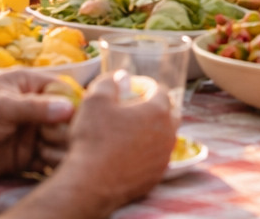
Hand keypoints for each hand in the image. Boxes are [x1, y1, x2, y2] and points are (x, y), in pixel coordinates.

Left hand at [0, 69, 78, 183]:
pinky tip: (54, 166)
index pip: (64, 90)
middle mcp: (37, 108)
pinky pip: (49, 158)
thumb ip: (34, 107)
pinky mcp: (29, 155)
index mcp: (31, 85)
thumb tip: (69, 109)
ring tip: (58, 154)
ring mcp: (33, 132)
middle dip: (69, 129)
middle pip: (67, 117)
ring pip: (60, 139)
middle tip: (63, 139)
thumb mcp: (1, 106)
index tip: (80, 118)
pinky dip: (54, 163)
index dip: (75, 104)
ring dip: (63, 147)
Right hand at [43, 71, 177, 215]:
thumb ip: (110, 82)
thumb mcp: (95, 100)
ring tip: (133, 130)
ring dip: (153, 130)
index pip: (160, 90)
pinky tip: (131, 152)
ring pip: (165, 137)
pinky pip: (157, 158)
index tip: (132, 87)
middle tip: (136, 107)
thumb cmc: (93, 138)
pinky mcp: (157, 176)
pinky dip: (148, 152)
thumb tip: (120, 76)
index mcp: (158, 111)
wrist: (90, 183)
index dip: (146, 85)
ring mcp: (164, 157)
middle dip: (155, 107)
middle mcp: (168, 133)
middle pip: (169, 113)